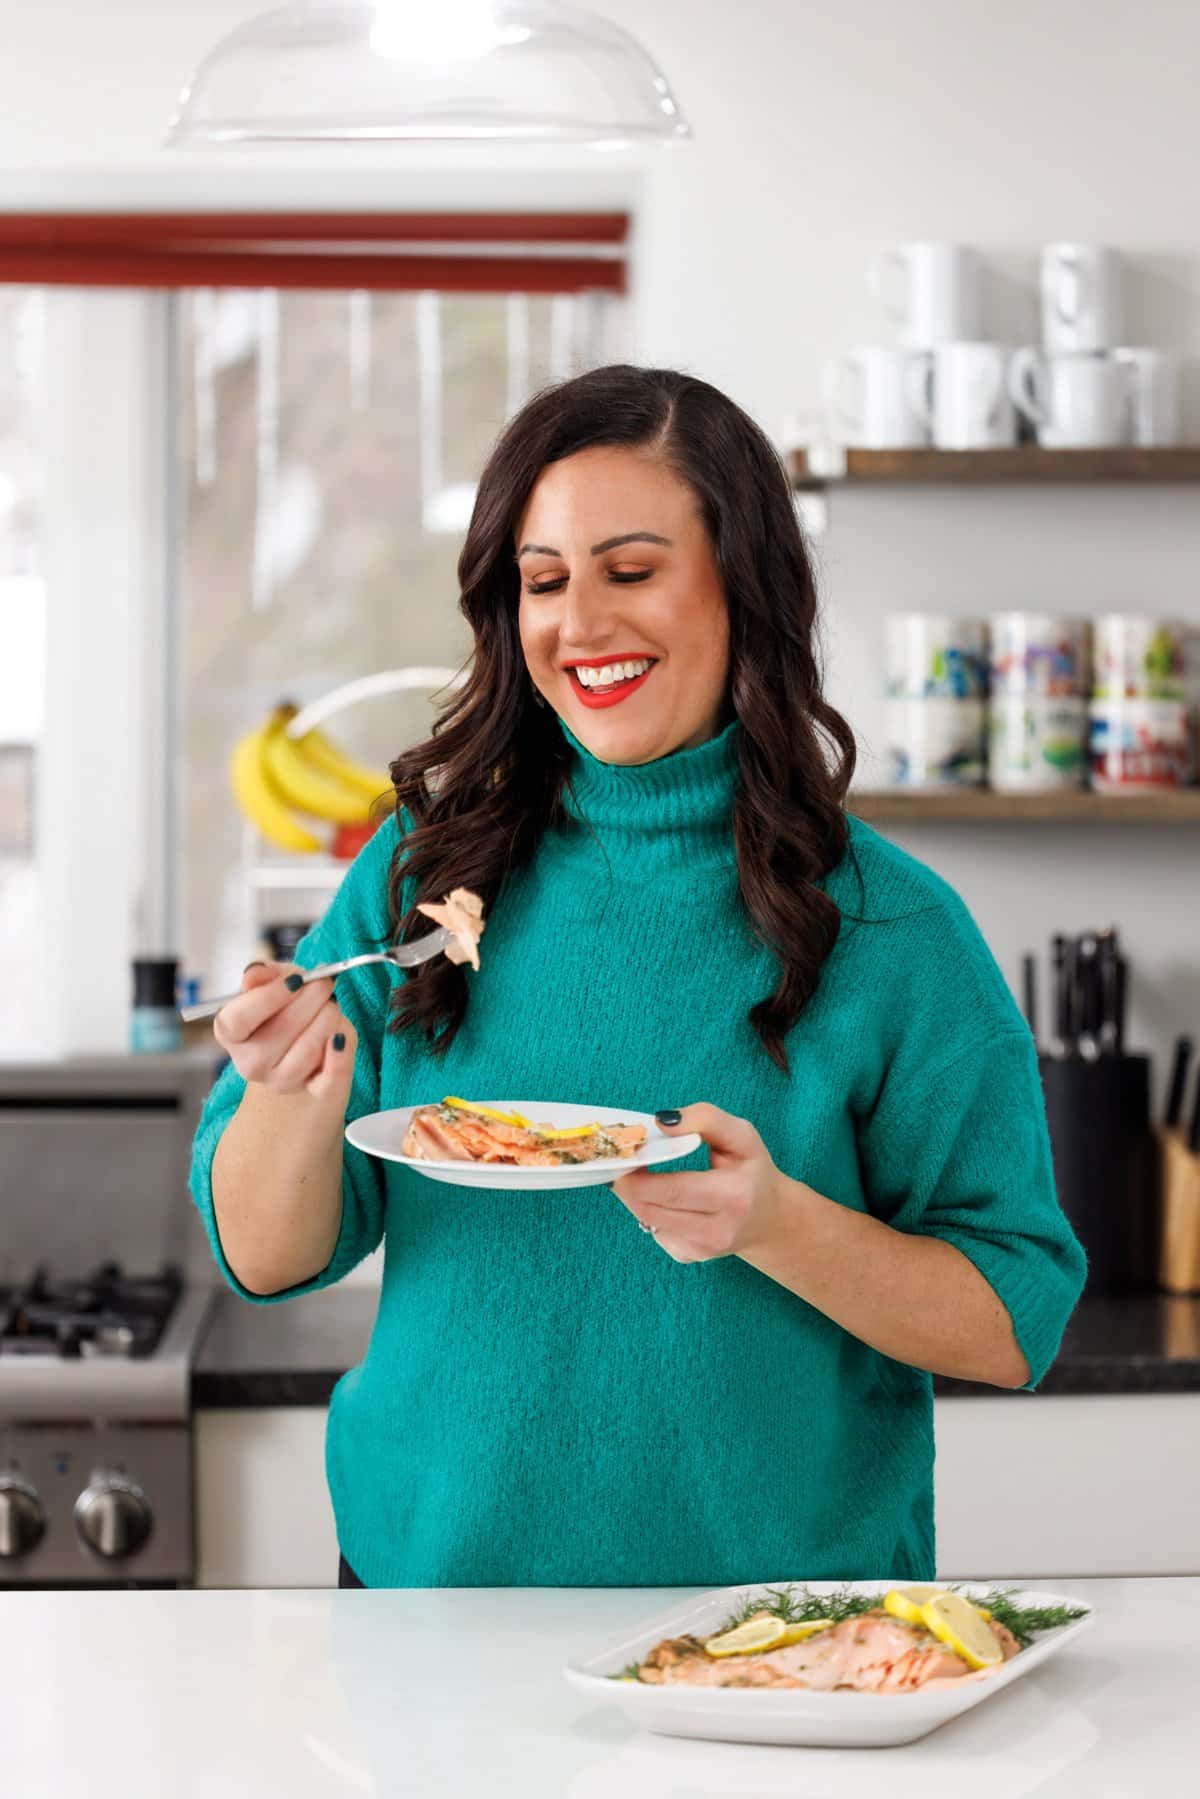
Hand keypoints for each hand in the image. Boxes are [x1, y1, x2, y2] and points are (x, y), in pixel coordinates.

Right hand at [213, 960, 353, 1101]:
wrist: (303, 1047)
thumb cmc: (285, 1009)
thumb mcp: (273, 983)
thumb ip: (264, 974)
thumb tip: (255, 974)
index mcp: (231, 1033)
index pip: (238, 1019)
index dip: (268, 997)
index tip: (296, 979)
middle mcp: (250, 1063)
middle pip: (278, 1032)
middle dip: (310, 1000)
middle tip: (324, 983)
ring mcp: (281, 1082)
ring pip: (306, 1052)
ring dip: (327, 1020)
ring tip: (332, 1005)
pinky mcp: (314, 1093)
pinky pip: (329, 1081)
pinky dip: (340, 1058)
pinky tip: (340, 1037)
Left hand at [610, 1103, 786, 1263]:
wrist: (770, 1219)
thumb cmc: (753, 1171)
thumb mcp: (741, 1135)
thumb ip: (705, 1119)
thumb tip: (661, 1121)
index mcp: (734, 1196)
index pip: (673, 1189)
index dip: (639, 1174)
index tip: (626, 1154)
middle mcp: (718, 1230)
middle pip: (651, 1208)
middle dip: (627, 1184)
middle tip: (621, 1161)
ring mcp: (702, 1249)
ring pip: (647, 1220)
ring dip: (634, 1196)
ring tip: (639, 1174)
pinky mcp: (689, 1256)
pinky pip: (654, 1231)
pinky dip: (649, 1211)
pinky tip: (661, 1198)